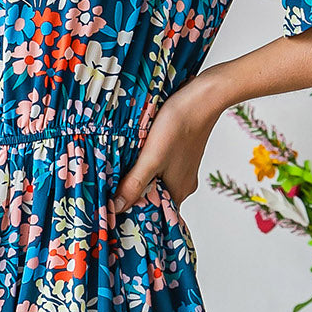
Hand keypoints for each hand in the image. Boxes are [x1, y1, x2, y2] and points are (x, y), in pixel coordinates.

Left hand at [113, 68, 230, 213]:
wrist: (202, 97)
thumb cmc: (178, 126)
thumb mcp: (151, 159)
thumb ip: (134, 185)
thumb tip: (116, 209)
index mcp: (178, 192)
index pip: (154, 214)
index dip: (133, 213)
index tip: (113, 209)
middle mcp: (183, 183)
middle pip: (153, 196)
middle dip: (133, 194)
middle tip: (109, 189)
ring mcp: (183, 168)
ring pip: (155, 180)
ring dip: (138, 176)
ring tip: (117, 172)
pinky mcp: (181, 153)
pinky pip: (160, 166)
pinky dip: (147, 164)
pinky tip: (135, 155)